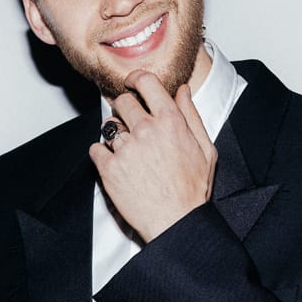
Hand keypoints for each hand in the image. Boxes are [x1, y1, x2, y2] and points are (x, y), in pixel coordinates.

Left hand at [89, 70, 217, 241]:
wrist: (176, 222)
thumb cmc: (193, 188)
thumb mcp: (205, 148)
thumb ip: (191, 115)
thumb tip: (182, 90)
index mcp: (170, 122)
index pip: (146, 82)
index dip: (135, 78)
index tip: (132, 83)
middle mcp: (146, 130)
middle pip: (122, 101)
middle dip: (125, 108)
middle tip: (131, 122)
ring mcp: (126, 149)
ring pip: (109, 125)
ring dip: (116, 134)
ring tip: (128, 150)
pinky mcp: (109, 168)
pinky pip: (96, 148)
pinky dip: (102, 154)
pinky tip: (117, 163)